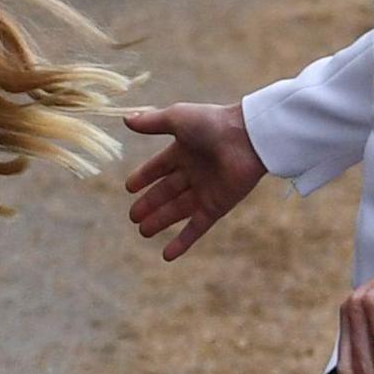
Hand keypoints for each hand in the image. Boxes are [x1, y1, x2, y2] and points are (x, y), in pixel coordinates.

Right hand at [122, 102, 265, 261]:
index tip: (129, 188)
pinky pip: (196, 228)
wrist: (248, 137)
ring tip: (142, 231)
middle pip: (166, 192)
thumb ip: (151, 122)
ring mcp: (205, 191)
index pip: (159, 167)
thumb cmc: (213, 123)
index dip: (144, 177)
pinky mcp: (217, 206)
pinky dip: (182, 242)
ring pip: (177, 211)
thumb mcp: (176, 118)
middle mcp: (194, 172)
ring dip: (160, 221)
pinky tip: (167, 255)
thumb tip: (125, 120)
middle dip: (149, 204)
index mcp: (184, 150)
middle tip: (133, 217)